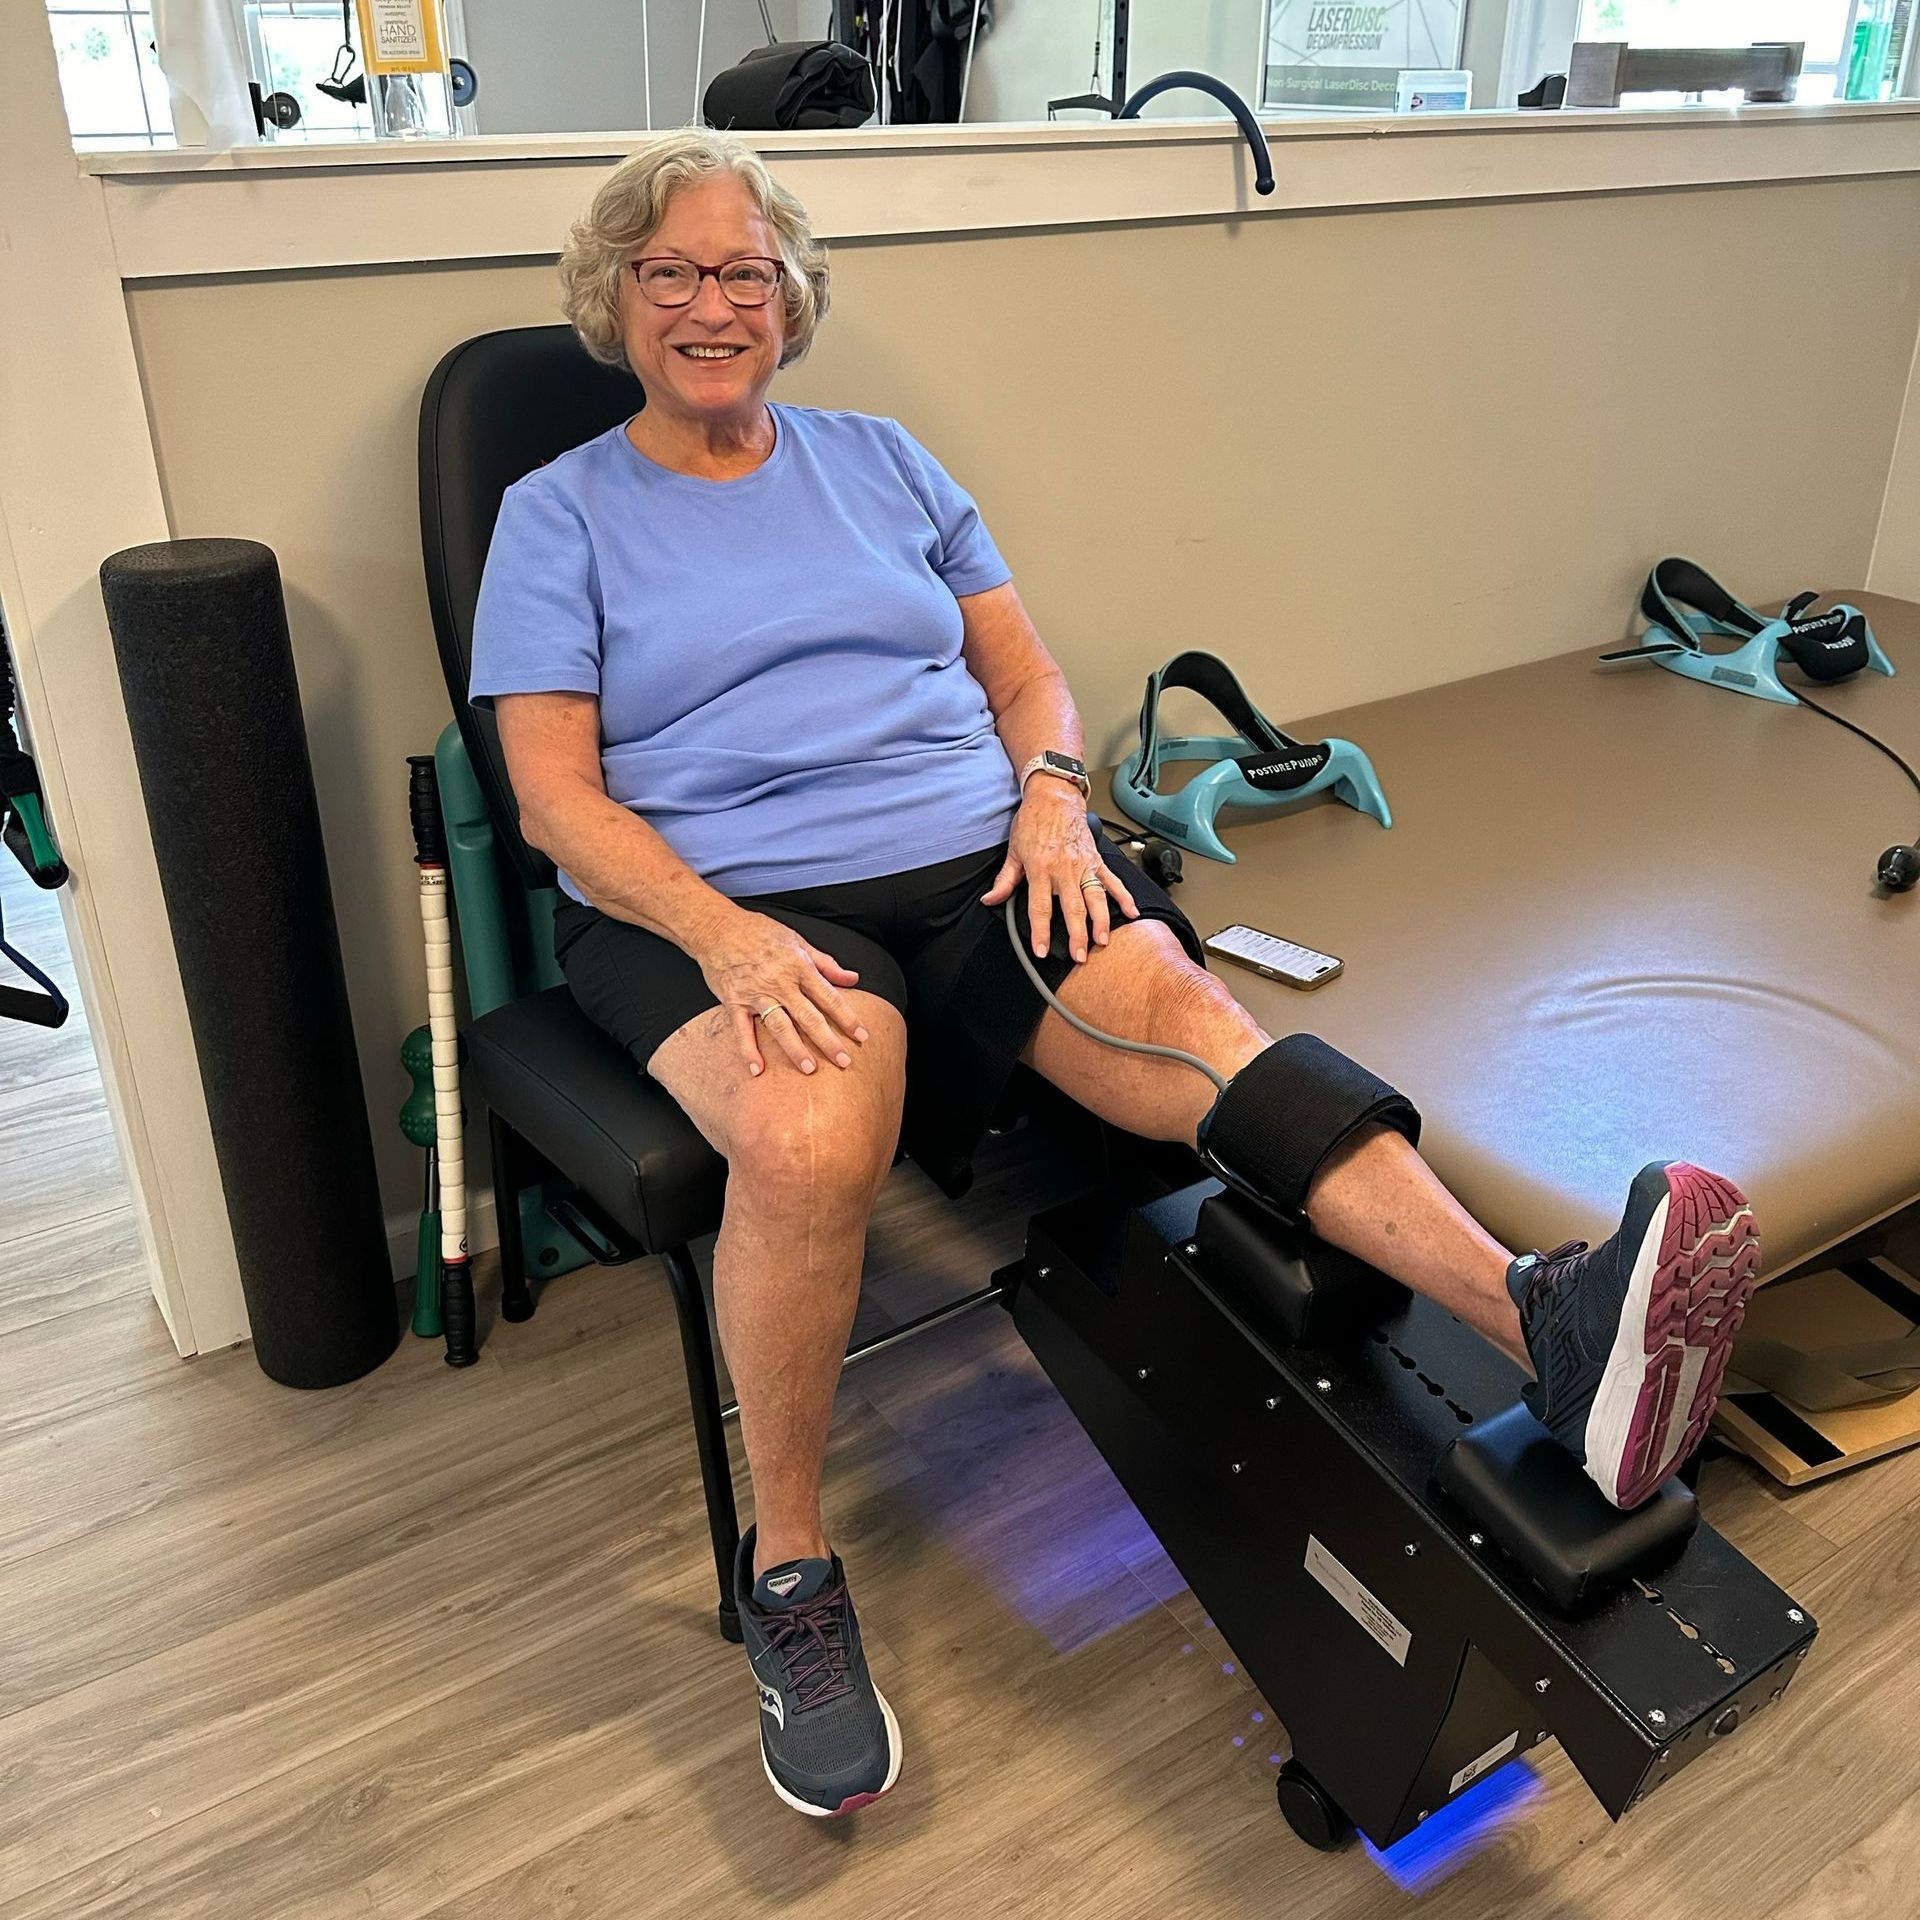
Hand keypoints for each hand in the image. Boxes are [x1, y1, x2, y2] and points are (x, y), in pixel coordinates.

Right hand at [690, 909, 869, 1078]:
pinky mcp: (734, 1001)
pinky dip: (749, 1050)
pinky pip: (742, 1030)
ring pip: (780, 1026)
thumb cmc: (759, 932)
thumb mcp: (798, 941)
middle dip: (828, 1041)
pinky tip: (758, 1069)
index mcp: (799, 967)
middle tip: (843, 1062)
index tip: (861, 1035)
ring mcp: (756, 994)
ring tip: (809, 1069)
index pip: (829, 997)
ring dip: (795, 1049)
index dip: (847, 1018)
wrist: (718, 927)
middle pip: (808, 1017)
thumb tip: (852, 978)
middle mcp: (780, 982)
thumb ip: (826, 963)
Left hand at [980, 779, 1138, 962]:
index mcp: (1040, 869)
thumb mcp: (1013, 851)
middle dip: (1077, 934)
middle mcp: (1064, 869)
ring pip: (1095, 897)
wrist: (1054, 797)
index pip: (1040, 907)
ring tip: (1102, 941)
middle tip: (1080, 956)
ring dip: (1101, 921)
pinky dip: (1124, 897)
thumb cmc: (1033, 822)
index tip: (1042, 950)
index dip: (1040, 932)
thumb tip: (990, 900)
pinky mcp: (1097, 860)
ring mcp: (1084, 865)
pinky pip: (1113, 881)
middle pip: (1072, 907)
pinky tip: (1131, 913)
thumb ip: (1004, 881)